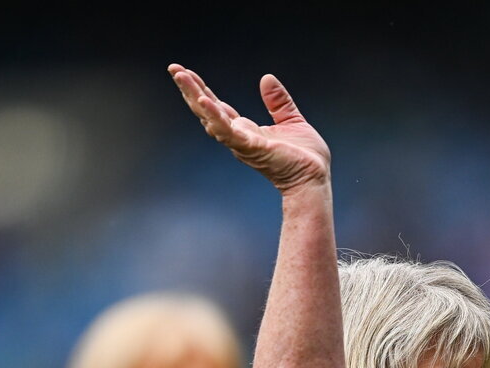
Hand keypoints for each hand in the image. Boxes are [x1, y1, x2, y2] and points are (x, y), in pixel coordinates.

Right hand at [168, 64, 329, 192]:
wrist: (315, 178)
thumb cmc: (306, 157)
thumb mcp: (292, 120)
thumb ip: (278, 102)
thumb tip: (266, 78)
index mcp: (247, 131)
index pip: (218, 108)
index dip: (202, 90)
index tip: (186, 72)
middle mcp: (239, 138)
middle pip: (207, 111)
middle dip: (189, 90)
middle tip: (173, 68)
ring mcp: (243, 144)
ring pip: (211, 118)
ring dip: (194, 97)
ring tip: (180, 76)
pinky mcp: (252, 148)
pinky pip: (228, 132)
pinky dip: (215, 116)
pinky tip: (203, 101)